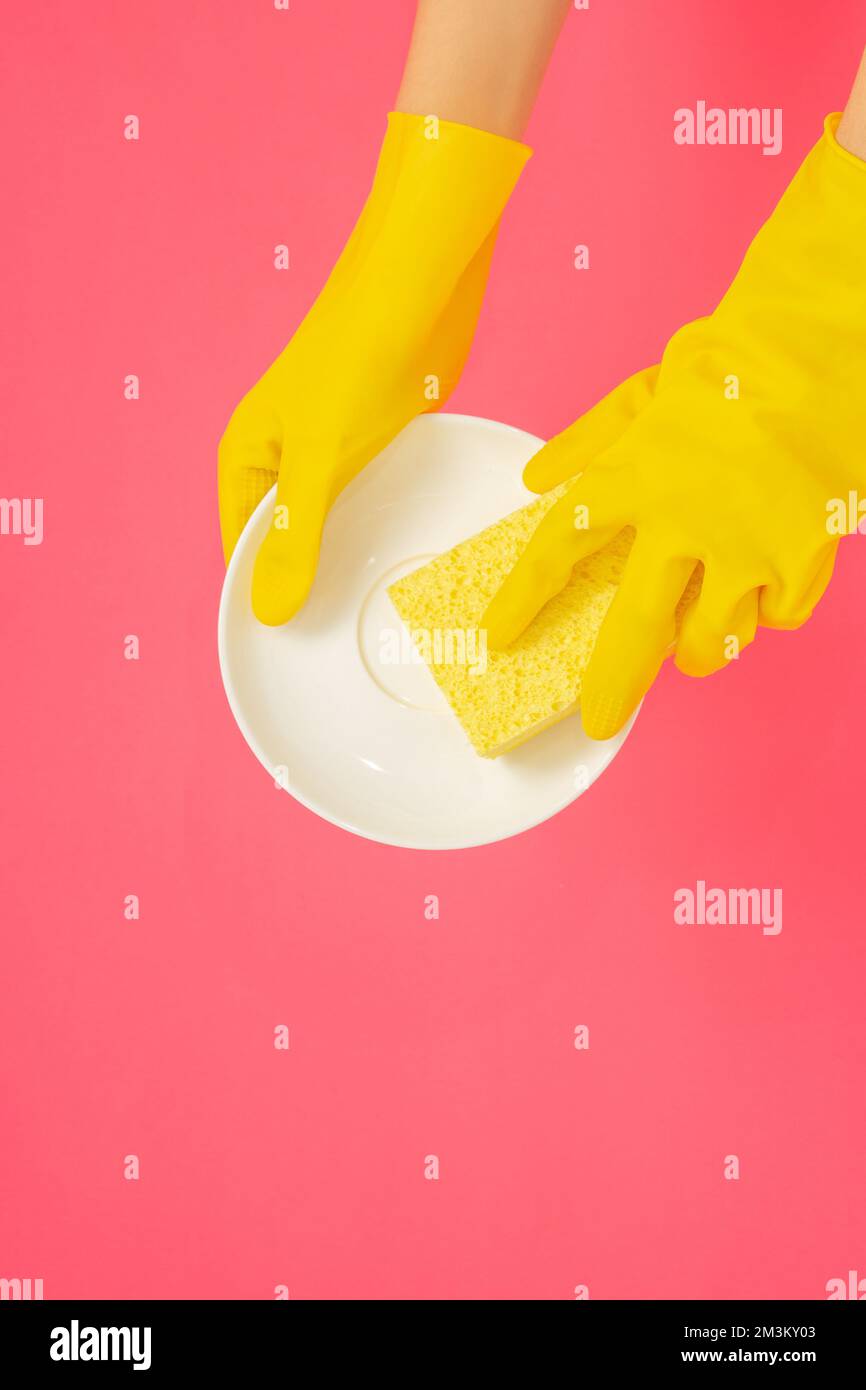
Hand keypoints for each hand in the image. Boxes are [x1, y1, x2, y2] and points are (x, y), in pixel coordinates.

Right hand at [218, 112, 529, 624]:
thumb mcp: (319, 456)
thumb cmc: (356, 354)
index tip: (288, 651)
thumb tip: (269, 609)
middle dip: (308, 585)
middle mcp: (284, 461)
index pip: (240, 549)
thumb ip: (295, 536)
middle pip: (287, 543)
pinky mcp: (379, 447)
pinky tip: (403, 564)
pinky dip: (382, 530)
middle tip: (339, 644)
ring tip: (372, 618)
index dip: (260, 597)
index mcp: (247, 458)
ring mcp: (333, 454)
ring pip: (333, 526)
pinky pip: (372, 504)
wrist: (420, 289)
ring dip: (349, 560)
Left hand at [484, 114, 865, 738]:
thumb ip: (585, 443)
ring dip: (695, 651)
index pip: (557, 552)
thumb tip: (533, 480)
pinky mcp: (796, 559)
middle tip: (597, 720)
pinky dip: (764, 613)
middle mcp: (680, 525)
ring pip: (710, 638)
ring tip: (691, 649)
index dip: (523, 600)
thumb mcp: (640, 395)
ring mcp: (742, 548)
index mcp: (630, 481)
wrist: (817, 358)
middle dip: (611, 683)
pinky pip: (773, 618)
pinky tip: (760, 590)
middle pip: (633, 627)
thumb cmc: (727, 370)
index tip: (498, 637)